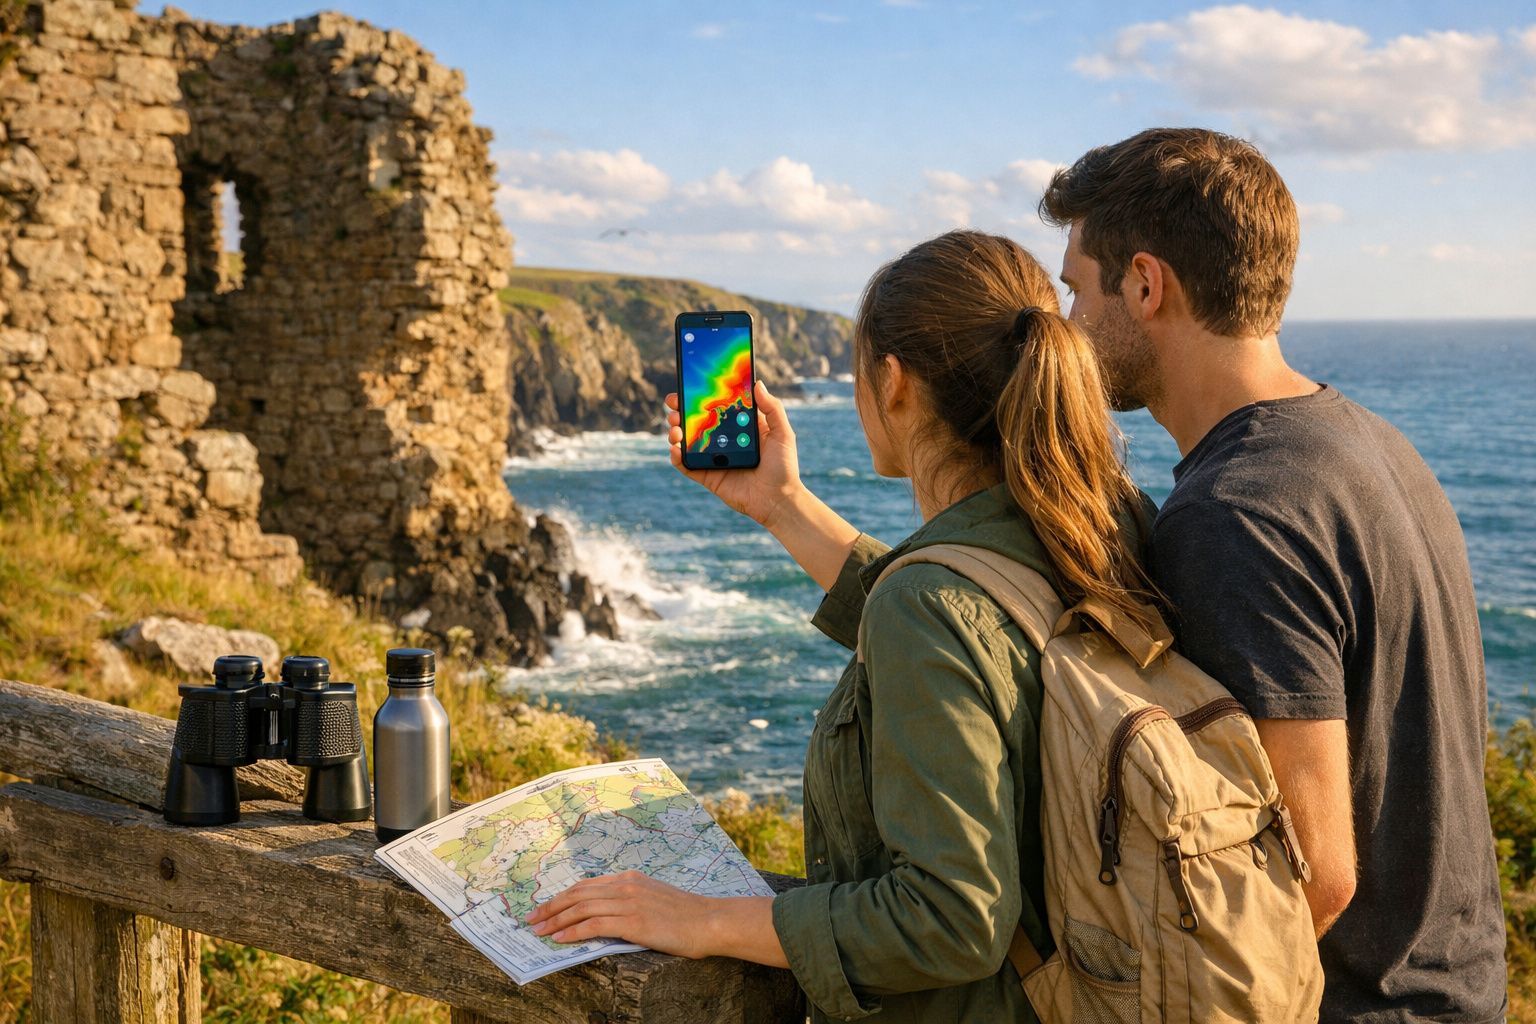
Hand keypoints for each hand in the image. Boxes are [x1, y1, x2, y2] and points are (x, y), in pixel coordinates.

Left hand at [524, 870, 718, 958]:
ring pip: (582, 908)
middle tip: (532, 920)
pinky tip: (561, 939)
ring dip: (556, 920)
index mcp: (630, 879)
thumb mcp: (654, 899)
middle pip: (578, 894)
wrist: (710, 921)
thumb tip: (604, 915)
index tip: (544, 907)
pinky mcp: (634, 921)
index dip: (562, 896)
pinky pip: (595, 924)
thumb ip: (630, 901)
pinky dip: (574, 931)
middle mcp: (626, 886)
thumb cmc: (685, 916)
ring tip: (540, 932)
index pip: (586, 885)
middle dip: (551, 907)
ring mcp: (630, 902)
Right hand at [666, 380, 803, 529]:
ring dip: (675, 431)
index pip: (717, 406)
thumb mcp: (783, 434)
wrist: (778, 500)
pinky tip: (674, 449)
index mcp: (739, 427)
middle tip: (673, 404)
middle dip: (681, 411)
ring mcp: (714, 458)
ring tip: (674, 428)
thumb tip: (758, 384)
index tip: (689, 385)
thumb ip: (773, 408)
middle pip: (697, 421)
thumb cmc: (784, 467)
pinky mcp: (708, 476)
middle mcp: (723, 440)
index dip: (702, 396)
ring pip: (687, 441)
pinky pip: (687, 466)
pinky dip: (676, 457)